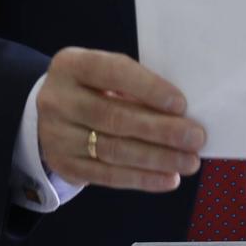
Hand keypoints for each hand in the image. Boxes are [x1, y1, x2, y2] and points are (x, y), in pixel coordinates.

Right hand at [35, 47, 203, 190]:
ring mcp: (57, 136)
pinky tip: (169, 178)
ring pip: (114, 150)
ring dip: (157, 158)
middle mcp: (58, 100)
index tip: (181, 104)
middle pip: (114, 117)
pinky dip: (142, 179)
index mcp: (71, 66)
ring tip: (189, 162)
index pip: (112, 72)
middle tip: (195, 137)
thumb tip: (181, 113)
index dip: (148, 88)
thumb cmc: (92, 90)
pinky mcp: (65, 165)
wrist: (51, 116)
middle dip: (160, 130)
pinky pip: (108, 176)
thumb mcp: (103, 76)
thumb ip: (134, 87)